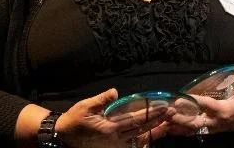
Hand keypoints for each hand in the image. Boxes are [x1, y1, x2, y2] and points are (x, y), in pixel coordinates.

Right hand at [53, 87, 173, 146]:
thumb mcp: (85, 106)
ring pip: (139, 138)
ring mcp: (114, 145)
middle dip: (158, 121)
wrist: (62, 138)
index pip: (136, 119)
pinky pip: (131, 144)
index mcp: (109, 128)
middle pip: (141, 130)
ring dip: (153, 131)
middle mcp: (115, 139)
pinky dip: (142, 140)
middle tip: (172, 113)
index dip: (151, 113)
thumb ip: (101, 99)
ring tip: (167, 124)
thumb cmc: (73, 120)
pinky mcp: (112, 147)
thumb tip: (115, 91)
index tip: (164, 106)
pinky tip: (151, 135)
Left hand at [164, 61, 233, 135]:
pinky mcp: (207, 130)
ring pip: (190, 129)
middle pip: (195, 122)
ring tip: (162, 121)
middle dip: (180, 118)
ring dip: (176, 126)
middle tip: (167, 112)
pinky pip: (191, 133)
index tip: (181, 99)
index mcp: (224, 110)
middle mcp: (215, 121)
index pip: (208, 106)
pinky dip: (179, 131)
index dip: (194, 102)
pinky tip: (167, 128)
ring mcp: (210, 128)